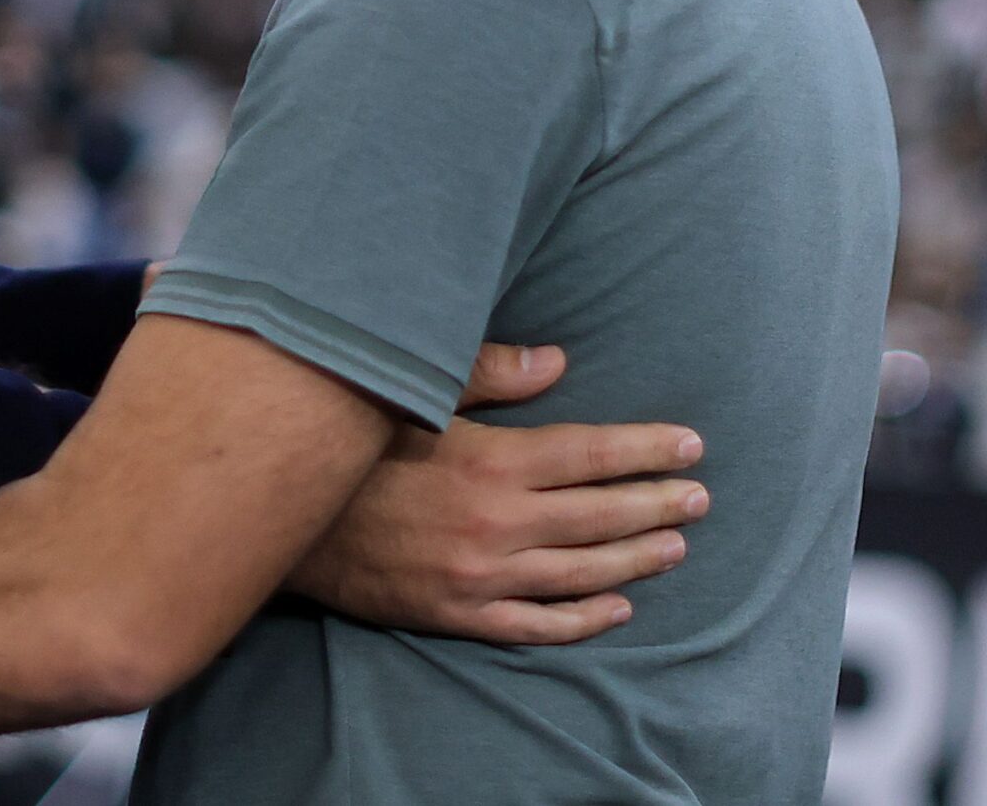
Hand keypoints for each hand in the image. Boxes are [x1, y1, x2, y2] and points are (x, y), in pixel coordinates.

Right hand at [288, 343, 707, 643]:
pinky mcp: (458, 614)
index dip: (647, 450)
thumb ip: (488, 375)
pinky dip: (583, 619)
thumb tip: (559, 362)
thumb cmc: (352, 449)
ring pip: (581, 572)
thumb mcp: (413, 395)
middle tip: (701, 497)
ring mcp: (480, 577)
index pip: (592, 454)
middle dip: (658, 503)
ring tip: (676, 545)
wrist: (285, 523)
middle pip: (600, 515)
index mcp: (491, 461)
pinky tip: (617, 608)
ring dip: (636, 559)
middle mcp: (496, 524)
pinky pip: (537, 625)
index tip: (691, 446)